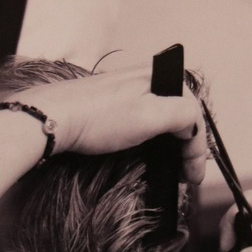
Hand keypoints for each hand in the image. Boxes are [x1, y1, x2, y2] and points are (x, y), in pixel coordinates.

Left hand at [20, 66, 206, 182]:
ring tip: (170, 166)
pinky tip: (147, 151)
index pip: (195, 113)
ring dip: (171, 142)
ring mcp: (129, 89)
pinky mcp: (113, 100)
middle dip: (187, 145)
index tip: (194, 175)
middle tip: (185, 173)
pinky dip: (153, 137)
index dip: (198, 148)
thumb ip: (184, 115)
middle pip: (181, 114)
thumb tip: (194, 125)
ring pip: (164, 117)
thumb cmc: (97, 118)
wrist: (52, 118)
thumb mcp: (151, 116)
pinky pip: (145, 118)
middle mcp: (147, 77)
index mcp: (160, 76)